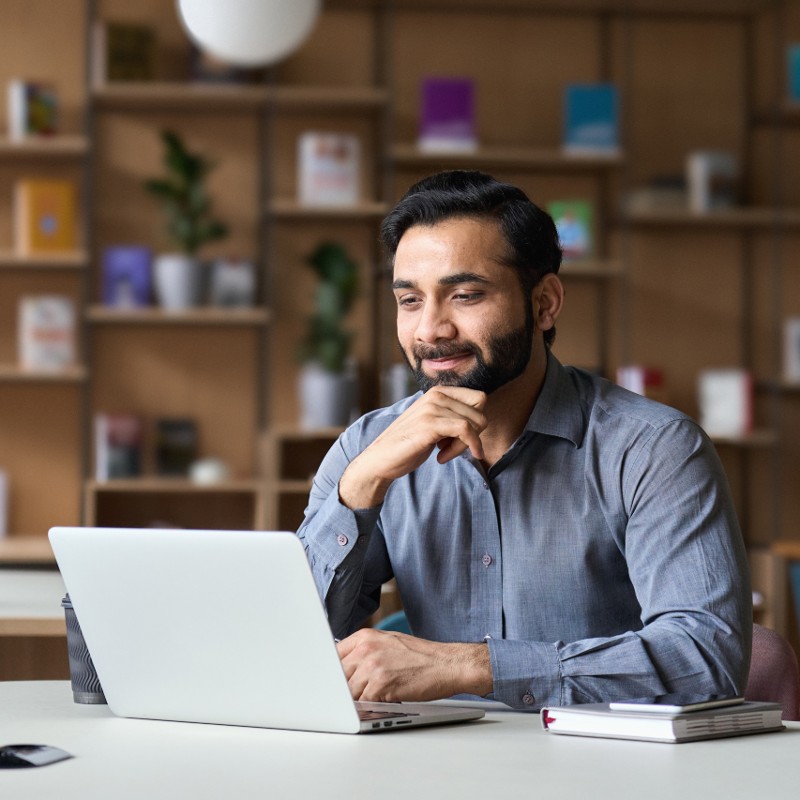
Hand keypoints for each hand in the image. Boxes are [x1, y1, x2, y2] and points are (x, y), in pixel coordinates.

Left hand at [336, 628, 491, 702]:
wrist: (446, 664)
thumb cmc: (420, 656)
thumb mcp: (388, 643)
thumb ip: (364, 651)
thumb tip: (344, 667)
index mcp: (364, 636)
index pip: (333, 656)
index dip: (332, 673)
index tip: (330, 683)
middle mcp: (365, 648)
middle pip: (337, 675)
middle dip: (342, 689)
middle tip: (349, 697)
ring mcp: (372, 666)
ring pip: (347, 692)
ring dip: (356, 700)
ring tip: (371, 700)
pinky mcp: (381, 685)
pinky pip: (362, 703)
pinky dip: (367, 708)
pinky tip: (379, 705)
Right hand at [338, 386, 486, 508]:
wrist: (380, 458)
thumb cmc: (408, 444)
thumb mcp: (433, 423)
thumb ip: (452, 416)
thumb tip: (482, 419)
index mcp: (438, 392)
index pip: (479, 399)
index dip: (476, 421)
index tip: (460, 438)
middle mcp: (436, 395)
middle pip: (480, 411)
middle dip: (474, 434)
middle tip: (452, 448)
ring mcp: (432, 408)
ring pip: (475, 423)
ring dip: (465, 445)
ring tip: (444, 453)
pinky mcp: (430, 424)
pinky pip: (466, 431)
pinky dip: (465, 447)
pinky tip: (443, 458)